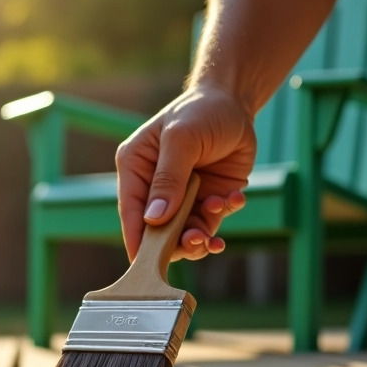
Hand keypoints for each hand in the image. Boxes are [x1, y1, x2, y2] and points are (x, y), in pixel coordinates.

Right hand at [116, 86, 256, 261]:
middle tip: (196, 241)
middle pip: (157, 229)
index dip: (137, 238)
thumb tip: (154, 218)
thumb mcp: (181, 139)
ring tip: (213, 232)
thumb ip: (168, 178)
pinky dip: (222, 218)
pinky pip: (210, 223)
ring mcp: (182, 196)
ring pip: (183, 233)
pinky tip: (233, 200)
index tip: (143, 264)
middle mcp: (155, 186)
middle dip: (175, 241)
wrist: (235, 102)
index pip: (131, 210)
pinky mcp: (206, 199)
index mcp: (136, 168)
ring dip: (200, 236)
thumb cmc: (201, 111)